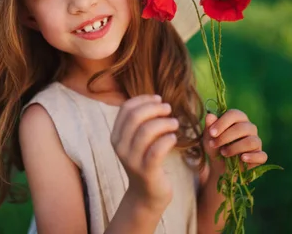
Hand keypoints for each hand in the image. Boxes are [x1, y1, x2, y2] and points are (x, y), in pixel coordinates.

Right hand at [110, 95, 178, 209]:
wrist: (147, 194)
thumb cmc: (146, 161)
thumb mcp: (137, 141)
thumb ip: (140, 122)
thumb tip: (156, 100)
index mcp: (116, 136)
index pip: (125, 109)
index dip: (143, 99)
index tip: (158, 99)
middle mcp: (120, 147)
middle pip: (135, 117)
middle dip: (154, 108)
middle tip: (168, 109)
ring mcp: (132, 160)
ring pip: (146, 131)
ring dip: (164, 122)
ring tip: (175, 123)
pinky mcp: (146, 171)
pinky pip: (157, 150)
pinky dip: (167, 139)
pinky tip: (174, 138)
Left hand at [203, 109, 267, 171]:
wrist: (219, 165)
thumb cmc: (215, 145)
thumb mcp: (209, 137)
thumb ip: (210, 126)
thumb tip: (209, 115)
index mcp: (238, 118)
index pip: (234, 114)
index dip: (222, 123)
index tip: (211, 133)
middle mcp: (250, 128)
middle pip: (242, 128)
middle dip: (225, 137)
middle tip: (213, 144)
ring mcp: (256, 141)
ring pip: (251, 141)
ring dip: (235, 148)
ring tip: (223, 153)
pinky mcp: (260, 156)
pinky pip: (261, 155)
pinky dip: (252, 157)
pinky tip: (242, 159)